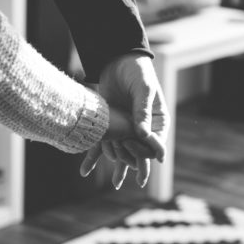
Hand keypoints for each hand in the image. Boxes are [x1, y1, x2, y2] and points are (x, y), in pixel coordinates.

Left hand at [79, 53, 168, 188]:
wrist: (118, 60)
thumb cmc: (137, 71)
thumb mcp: (143, 89)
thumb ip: (142, 110)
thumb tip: (141, 134)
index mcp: (158, 121)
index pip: (156, 143)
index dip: (147, 149)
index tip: (137, 147)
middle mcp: (143, 129)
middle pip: (140, 153)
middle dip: (132, 161)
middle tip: (121, 162)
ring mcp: (126, 129)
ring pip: (123, 153)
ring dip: (118, 167)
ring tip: (115, 183)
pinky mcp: (110, 126)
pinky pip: (103, 144)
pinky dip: (94, 157)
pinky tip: (85, 171)